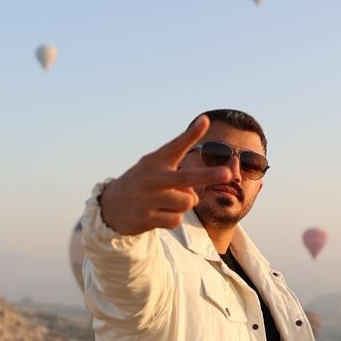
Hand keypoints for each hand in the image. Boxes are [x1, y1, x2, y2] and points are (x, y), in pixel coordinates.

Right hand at [99, 115, 232, 234]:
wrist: (112, 205)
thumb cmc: (144, 183)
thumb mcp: (156, 166)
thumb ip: (178, 169)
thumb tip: (194, 192)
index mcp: (157, 161)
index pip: (177, 145)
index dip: (192, 134)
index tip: (206, 121)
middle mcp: (153, 177)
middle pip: (187, 177)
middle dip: (209, 175)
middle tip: (228, 173)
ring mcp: (148, 197)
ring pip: (187, 202)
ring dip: (184, 204)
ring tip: (168, 202)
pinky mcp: (146, 217)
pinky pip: (176, 219)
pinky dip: (173, 218)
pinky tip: (159, 214)